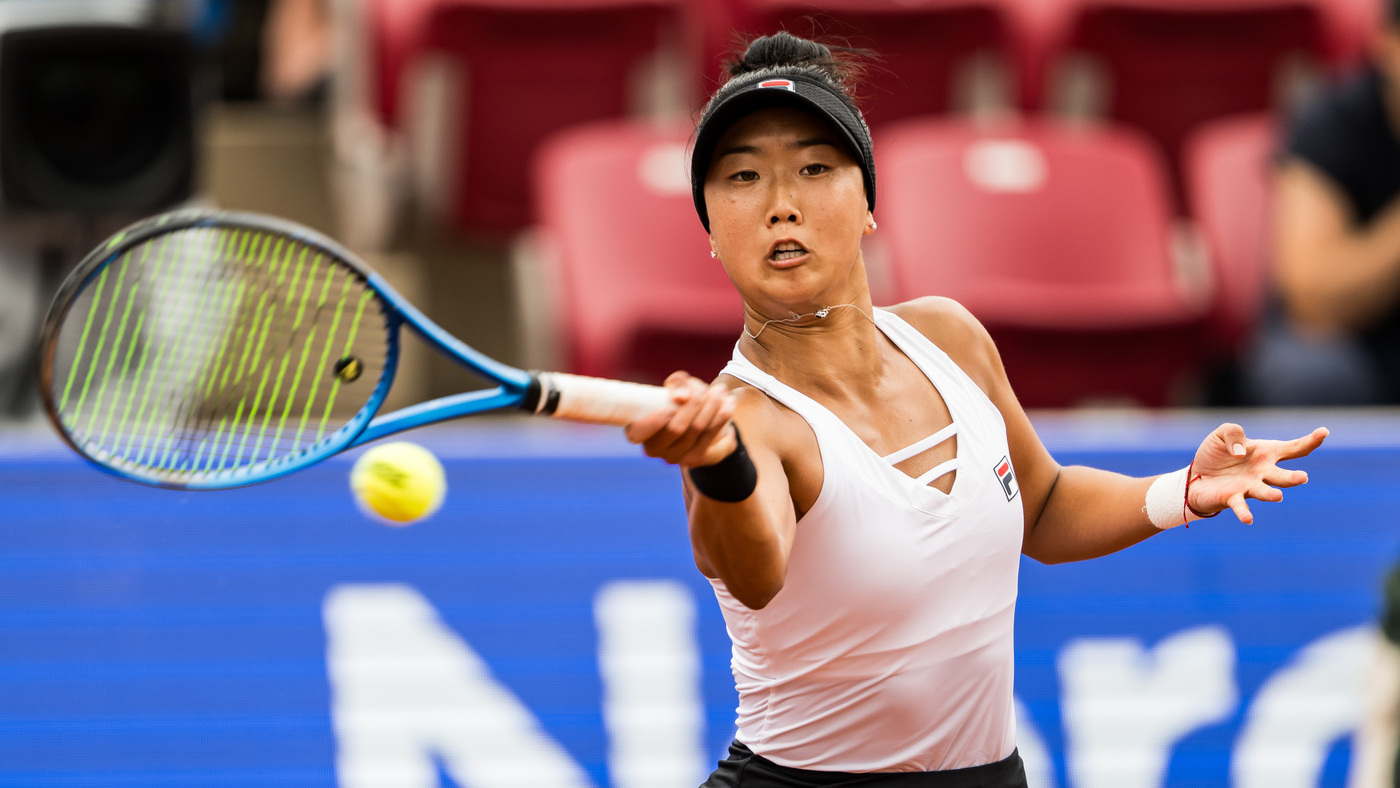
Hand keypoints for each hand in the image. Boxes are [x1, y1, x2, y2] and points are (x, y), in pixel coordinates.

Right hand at [624, 371, 737, 467]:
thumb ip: (678, 383)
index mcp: (638, 431)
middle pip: (676, 429)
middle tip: (713, 388)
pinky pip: (712, 442)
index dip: (653, 422)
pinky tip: (728, 407)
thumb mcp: (678, 384)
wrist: (699, 417)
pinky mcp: (695, 460)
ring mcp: (674, 457)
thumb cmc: (682, 396)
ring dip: (713, 410)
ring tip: (723, 393)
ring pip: (696, 433)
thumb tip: (681, 397)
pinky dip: (722, 422)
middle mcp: (654, 448)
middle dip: (696, 405)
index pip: (638, 433)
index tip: (669, 407)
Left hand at [1187, 423, 1328, 523]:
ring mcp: (1250, 486)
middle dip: (1293, 478)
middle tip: (1302, 478)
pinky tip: (1248, 519)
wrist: (1197, 476)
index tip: (1325, 432)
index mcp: (1266, 454)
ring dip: (1271, 494)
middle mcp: (1263, 472)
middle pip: (1283, 476)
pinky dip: (1244, 512)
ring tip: (1278, 496)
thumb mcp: (1222, 434)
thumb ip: (1233, 432)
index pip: (1294, 448)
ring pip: (1265, 491)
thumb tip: (1241, 452)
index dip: (1310, 441)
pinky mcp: (1233, 498)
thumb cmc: (1216, 455)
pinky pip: (1240, 506)